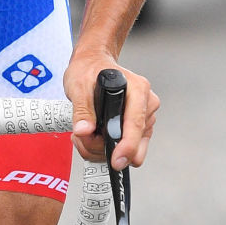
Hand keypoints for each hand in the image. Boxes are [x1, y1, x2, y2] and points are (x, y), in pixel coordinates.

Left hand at [65, 49, 159, 170]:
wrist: (93, 64)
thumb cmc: (90, 70)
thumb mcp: (79, 85)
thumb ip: (82, 110)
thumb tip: (84, 131)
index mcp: (137, 90)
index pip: (136, 124)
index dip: (127, 146)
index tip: (116, 161)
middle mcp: (146, 105)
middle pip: (133, 143)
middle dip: (105, 148)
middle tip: (82, 138)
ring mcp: (144, 119)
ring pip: (127, 150)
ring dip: (100, 149)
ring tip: (83, 133)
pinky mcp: (137, 129)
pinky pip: (123, 149)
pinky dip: (104, 148)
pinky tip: (91, 136)